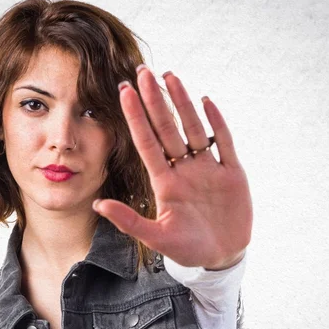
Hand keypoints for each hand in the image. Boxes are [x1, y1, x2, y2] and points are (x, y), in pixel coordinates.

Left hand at [92, 65, 251, 270]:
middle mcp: (184, 171)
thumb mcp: (157, 237)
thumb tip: (97, 205)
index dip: (136, 118)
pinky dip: (216, 123)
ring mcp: (208, 169)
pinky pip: (223, 142)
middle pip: (167, 129)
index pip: (147, 143)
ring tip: (170, 76)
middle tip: (143, 71)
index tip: (125, 92)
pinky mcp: (231, 173)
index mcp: (165, 184)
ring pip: (193, 128)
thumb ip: (130, 221)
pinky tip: (205, 101)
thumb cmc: (188, 250)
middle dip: (155, 100)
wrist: (222, 256)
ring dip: (182, 103)